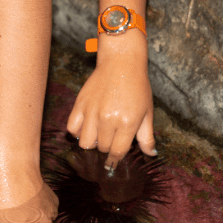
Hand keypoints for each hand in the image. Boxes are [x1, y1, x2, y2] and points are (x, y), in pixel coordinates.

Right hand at [67, 34, 155, 169]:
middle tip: (112, 138)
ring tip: (99, 134)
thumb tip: (151, 154)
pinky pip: (72, 128)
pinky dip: (78, 132)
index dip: (116, 159)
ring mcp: (92, 112)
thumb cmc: (137, 87)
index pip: (117, 152)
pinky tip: (87, 127)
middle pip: (102, 148)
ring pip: (85, 143)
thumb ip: (147, 136)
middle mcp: (108, 119)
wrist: (121, 62)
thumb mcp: (147, 112)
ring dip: (92, 143)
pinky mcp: (80, 104)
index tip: (115, 160)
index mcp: (127, 122)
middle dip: (107, 148)